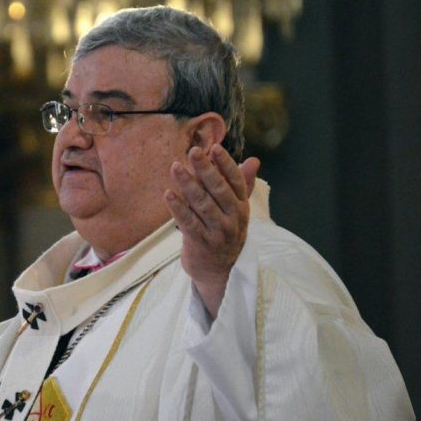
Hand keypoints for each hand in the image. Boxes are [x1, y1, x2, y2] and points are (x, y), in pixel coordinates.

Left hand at [164, 144, 260, 317]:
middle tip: (193, 151)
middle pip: (218, 189)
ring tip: (175, 167)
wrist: (219, 272)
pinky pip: (188, 223)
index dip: (225, 164)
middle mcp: (233, 218)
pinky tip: (167, 194)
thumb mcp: (236, 211)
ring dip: (187, 184)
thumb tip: (253, 160)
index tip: (214, 147)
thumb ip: (243, 184)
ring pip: (202, 204)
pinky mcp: (201, 243)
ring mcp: (217, 231)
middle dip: (205, 169)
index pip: (236, 181)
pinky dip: (178, 208)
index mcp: (241, 206)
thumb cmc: (225, 234)